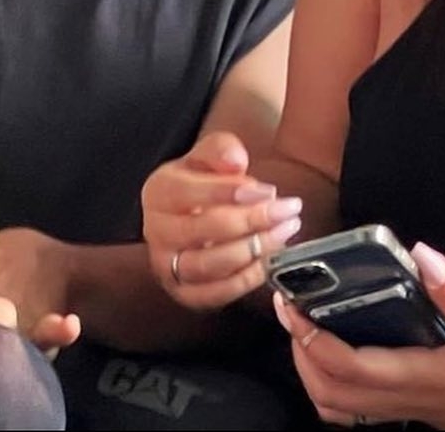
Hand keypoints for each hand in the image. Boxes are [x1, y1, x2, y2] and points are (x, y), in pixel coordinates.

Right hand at [140, 130, 302, 310]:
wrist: (189, 212)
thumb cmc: (202, 180)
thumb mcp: (210, 154)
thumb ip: (222, 149)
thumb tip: (236, 162)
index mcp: (159, 192)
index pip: (192, 193)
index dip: (232, 193)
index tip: (269, 191)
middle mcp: (156, 232)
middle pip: (206, 230)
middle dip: (253, 220)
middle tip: (288, 211)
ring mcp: (167, 266)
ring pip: (211, 265)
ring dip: (254, 250)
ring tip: (284, 232)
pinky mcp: (183, 292)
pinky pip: (216, 294)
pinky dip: (246, 279)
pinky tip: (270, 259)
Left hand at [272, 241, 444, 429]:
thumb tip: (422, 254)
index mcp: (419, 376)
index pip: (346, 365)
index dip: (310, 336)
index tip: (291, 303)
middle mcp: (405, 400)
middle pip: (329, 391)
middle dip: (299, 352)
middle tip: (289, 309)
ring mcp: (408, 412)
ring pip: (338, 408)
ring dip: (311, 372)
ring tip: (305, 329)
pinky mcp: (414, 413)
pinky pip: (357, 411)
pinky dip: (333, 386)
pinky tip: (342, 352)